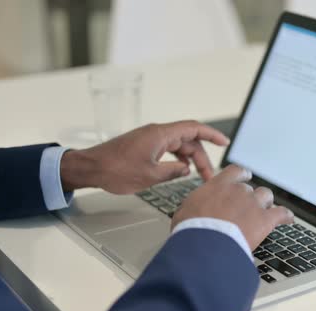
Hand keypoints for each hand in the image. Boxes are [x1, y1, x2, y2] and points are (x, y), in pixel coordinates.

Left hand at [60, 121, 228, 193]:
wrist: (90, 168)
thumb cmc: (115, 170)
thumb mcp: (150, 175)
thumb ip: (173, 171)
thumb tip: (186, 169)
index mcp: (160, 135)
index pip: (193, 128)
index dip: (212, 135)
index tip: (225, 142)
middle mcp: (157, 133)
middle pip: (188, 140)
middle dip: (202, 157)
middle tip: (208, 176)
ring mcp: (150, 139)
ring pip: (179, 146)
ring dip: (191, 159)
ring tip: (197, 176)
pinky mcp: (144, 146)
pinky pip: (168, 149)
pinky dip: (178, 159)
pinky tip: (180, 170)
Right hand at [171, 165, 294, 249]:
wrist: (205, 245)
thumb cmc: (191, 230)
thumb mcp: (185, 211)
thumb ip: (197, 204)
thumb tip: (197, 206)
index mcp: (219, 185)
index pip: (236, 171)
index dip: (242, 175)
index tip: (245, 177)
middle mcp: (239, 191)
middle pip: (251, 188)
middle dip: (251, 198)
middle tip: (248, 208)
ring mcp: (254, 204)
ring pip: (267, 196)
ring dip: (266, 204)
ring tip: (265, 212)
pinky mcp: (265, 219)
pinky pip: (282, 213)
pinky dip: (286, 216)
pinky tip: (288, 219)